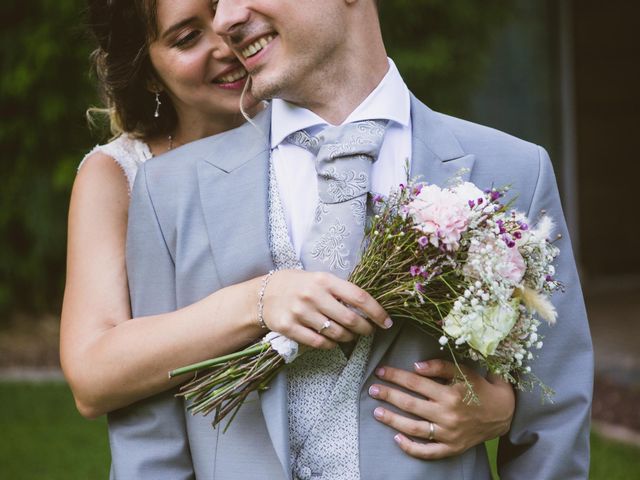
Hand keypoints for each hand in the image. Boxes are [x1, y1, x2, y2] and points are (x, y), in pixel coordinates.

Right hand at [262, 270, 391, 348]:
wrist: (264, 294)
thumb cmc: (298, 285)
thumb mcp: (319, 279)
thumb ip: (340, 291)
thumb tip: (367, 308)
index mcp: (324, 280)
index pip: (358, 297)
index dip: (376, 312)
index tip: (386, 322)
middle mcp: (313, 295)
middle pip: (350, 319)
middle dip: (365, 329)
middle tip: (368, 331)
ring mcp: (300, 312)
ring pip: (336, 333)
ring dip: (348, 338)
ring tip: (350, 336)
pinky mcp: (289, 327)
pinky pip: (318, 342)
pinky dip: (331, 345)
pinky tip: (333, 341)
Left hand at [368, 359, 514, 458]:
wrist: (503, 413)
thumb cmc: (480, 387)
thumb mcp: (463, 371)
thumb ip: (439, 367)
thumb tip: (415, 367)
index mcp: (450, 393)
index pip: (415, 383)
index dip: (396, 376)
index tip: (381, 371)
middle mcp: (448, 414)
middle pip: (410, 404)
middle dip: (388, 395)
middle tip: (372, 389)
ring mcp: (449, 433)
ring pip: (415, 428)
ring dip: (393, 420)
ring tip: (377, 412)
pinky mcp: (452, 448)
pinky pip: (428, 451)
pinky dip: (411, 447)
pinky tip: (396, 439)